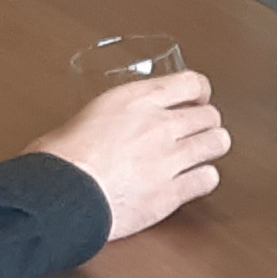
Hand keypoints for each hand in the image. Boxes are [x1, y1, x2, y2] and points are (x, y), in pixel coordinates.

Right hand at [35, 68, 228, 237]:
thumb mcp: (82, 118)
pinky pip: (207, 180)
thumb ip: (108, 118)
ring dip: (211, 147)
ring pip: (217, 143)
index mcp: (136, 100)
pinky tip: (193, 181)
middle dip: (206, 122)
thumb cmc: (59, 158)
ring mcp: (169, 159)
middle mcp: (159, 125)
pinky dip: (204, 179)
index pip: (191, 82)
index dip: (199, 91)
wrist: (62, 195)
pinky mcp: (171, 193)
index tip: (197, 98)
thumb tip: (101, 128)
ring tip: (201, 153)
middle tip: (198, 130)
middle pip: (209, 115)